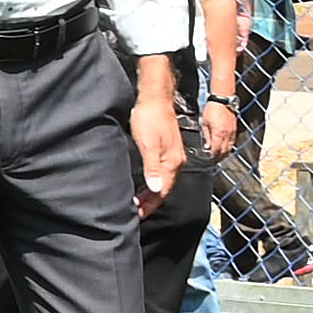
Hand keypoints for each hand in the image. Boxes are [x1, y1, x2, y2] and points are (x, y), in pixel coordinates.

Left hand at [130, 85, 184, 213]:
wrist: (155, 97)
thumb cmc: (149, 117)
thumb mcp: (148, 143)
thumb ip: (152, 167)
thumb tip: (155, 189)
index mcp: (172, 163)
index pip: (162, 192)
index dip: (150, 205)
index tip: (137, 215)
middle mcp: (176, 162)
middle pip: (164, 189)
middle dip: (150, 203)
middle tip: (136, 213)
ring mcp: (173, 156)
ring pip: (163, 182)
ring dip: (151, 194)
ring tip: (138, 203)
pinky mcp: (168, 150)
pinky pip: (162, 173)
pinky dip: (153, 182)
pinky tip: (145, 184)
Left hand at [200, 96, 239, 158]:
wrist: (222, 100)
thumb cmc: (212, 109)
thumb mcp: (204, 123)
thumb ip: (206, 136)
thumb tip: (207, 146)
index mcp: (218, 134)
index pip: (216, 150)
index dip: (213, 155)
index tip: (209, 157)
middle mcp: (227, 135)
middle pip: (224, 151)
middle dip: (219, 157)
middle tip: (214, 159)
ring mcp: (232, 132)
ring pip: (230, 148)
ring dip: (225, 153)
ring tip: (220, 155)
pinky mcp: (235, 129)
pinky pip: (233, 142)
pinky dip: (229, 146)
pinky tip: (225, 147)